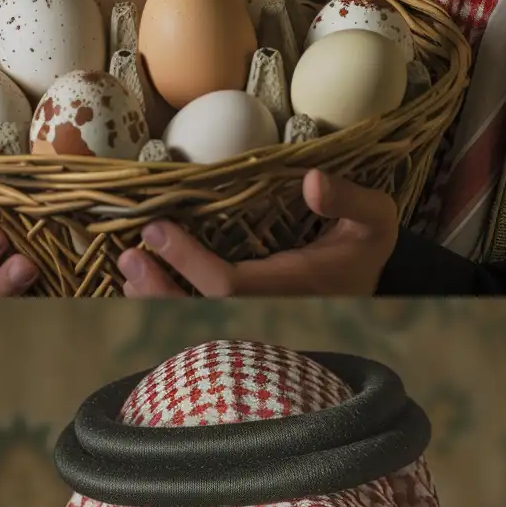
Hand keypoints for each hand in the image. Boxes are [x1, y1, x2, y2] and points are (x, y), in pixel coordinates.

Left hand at [119, 171, 397, 297]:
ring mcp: (258, 324)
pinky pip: (201, 323)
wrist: (373, 285)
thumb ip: (351, 199)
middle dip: (161, 291)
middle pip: (203, 317)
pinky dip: (169, 307)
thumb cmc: (366, 246)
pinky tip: (146, 286)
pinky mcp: (248, 324)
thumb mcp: (376, 218)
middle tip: (129, 259)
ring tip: (130, 270)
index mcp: (295, 289)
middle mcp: (272, 314)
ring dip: (158, 300)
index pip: (230, 286)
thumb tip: (311, 181)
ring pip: (197, 325)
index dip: (189, 264)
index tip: (157, 230)